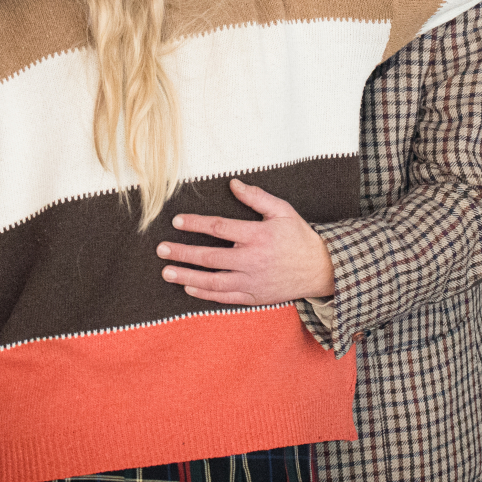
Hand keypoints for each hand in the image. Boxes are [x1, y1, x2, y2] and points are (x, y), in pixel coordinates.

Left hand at [156, 178, 335, 305]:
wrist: (319, 270)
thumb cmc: (298, 237)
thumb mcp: (283, 211)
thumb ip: (257, 197)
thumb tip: (233, 184)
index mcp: (258, 236)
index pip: (219, 228)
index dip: (195, 224)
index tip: (177, 221)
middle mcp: (252, 260)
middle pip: (210, 257)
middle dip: (182, 253)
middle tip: (161, 249)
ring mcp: (252, 281)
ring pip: (213, 281)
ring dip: (187, 277)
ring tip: (167, 272)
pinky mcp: (254, 296)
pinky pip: (225, 297)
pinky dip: (205, 294)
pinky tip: (189, 288)